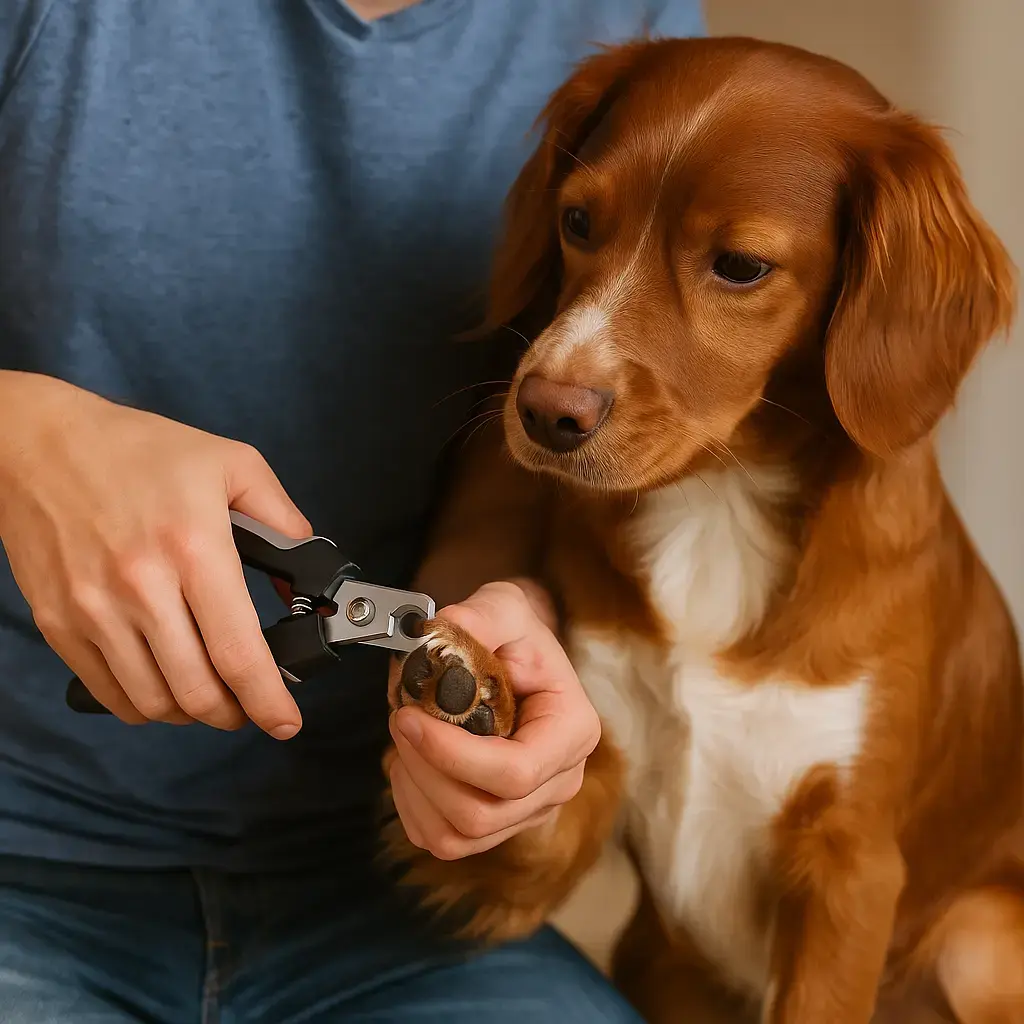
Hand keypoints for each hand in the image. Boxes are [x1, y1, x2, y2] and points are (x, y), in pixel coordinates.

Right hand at [0, 371, 309, 736]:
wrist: (39, 443)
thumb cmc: (139, 450)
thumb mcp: (233, 464)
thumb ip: (282, 520)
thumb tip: (300, 578)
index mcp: (194, 547)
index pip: (238, 651)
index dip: (268, 700)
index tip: (286, 723)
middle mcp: (141, 586)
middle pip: (196, 691)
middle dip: (234, 714)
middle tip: (250, 707)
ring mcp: (93, 610)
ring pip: (153, 702)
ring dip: (191, 712)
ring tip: (210, 695)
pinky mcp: (58, 623)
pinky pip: (108, 691)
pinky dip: (144, 704)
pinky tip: (165, 685)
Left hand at [387, 580, 600, 858]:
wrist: (519, 656)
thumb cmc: (517, 636)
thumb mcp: (505, 608)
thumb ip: (480, 615)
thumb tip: (440, 630)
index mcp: (571, 731)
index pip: (516, 773)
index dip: (453, 755)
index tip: (410, 717)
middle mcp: (559, 781)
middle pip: (482, 814)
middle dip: (425, 769)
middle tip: (401, 717)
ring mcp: (529, 810)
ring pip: (457, 836)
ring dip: (415, 789)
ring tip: (406, 739)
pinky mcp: (498, 824)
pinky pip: (443, 840)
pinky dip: (413, 807)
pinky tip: (413, 763)